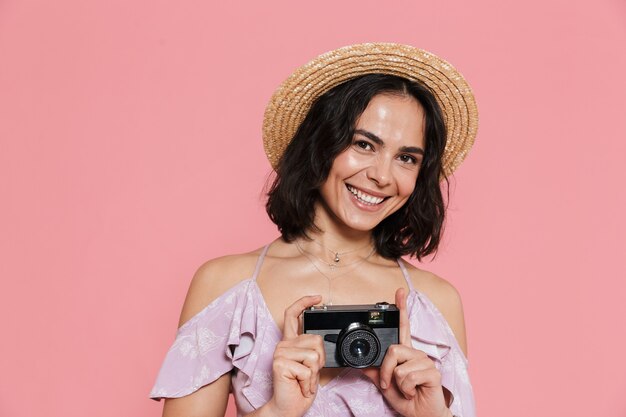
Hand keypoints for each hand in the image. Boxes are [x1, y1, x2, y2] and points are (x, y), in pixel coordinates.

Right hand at [263, 295, 324, 416]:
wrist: (288, 407)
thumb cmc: (299, 387)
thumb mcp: (310, 365)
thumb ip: (312, 350)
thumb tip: (320, 341)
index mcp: (290, 342)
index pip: (293, 315)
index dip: (304, 302)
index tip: (317, 297)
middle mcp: (283, 344)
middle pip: (315, 340)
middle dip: (320, 360)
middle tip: (308, 374)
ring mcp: (280, 353)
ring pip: (314, 356)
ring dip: (314, 374)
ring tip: (303, 380)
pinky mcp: (280, 363)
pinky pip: (308, 369)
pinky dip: (308, 382)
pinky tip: (299, 385)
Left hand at [362, 288, 449, 416]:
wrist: (420, 415)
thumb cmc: (407, 398)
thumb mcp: (384, 384)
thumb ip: (374, 371)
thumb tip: (359, 363)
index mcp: (406, 354)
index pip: (404, 326)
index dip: (402, 308)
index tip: (400, 292)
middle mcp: (416, 354)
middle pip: (393, 349)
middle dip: (385, 371)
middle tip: (389, 383)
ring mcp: (426, 363)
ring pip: (399, 366)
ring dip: (396, 383)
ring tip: (406, 389)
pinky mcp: (433, 373)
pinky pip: (408, 377)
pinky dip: (406, 389)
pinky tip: (414, 391)